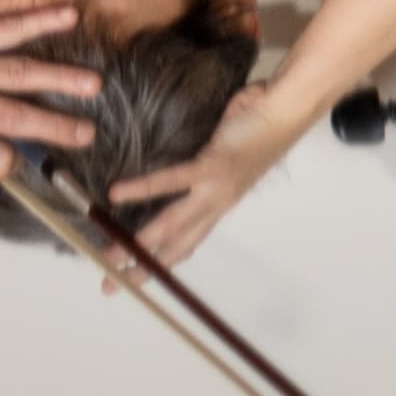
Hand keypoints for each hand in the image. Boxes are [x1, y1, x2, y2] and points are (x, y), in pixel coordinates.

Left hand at [0, 8, 101, 203]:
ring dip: (57, 77)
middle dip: (50, 126)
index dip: (9, 164)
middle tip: (88, 135)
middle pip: (9, 116)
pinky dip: (39, 21)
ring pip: (15, 73)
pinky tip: (69, 17)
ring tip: (93, 84)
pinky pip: (7, 29)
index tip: (32, 164)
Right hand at [106, 85, 309, 265]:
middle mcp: (216, 203)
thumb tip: (168, 166)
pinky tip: (116, 194)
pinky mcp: (213, 167)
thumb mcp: (222, 156)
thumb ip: (199, 168)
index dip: (161, 261)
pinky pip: (173, 180)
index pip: (186, 242)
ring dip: (139, 242)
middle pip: (175, 244)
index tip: (135, 278)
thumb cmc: (256, 125)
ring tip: (107, 254)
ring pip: (172, 223)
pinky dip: (144, 188)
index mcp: (217, 204)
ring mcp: (216, 188)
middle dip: (142, 266)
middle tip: (110, 284)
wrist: (287, 111)